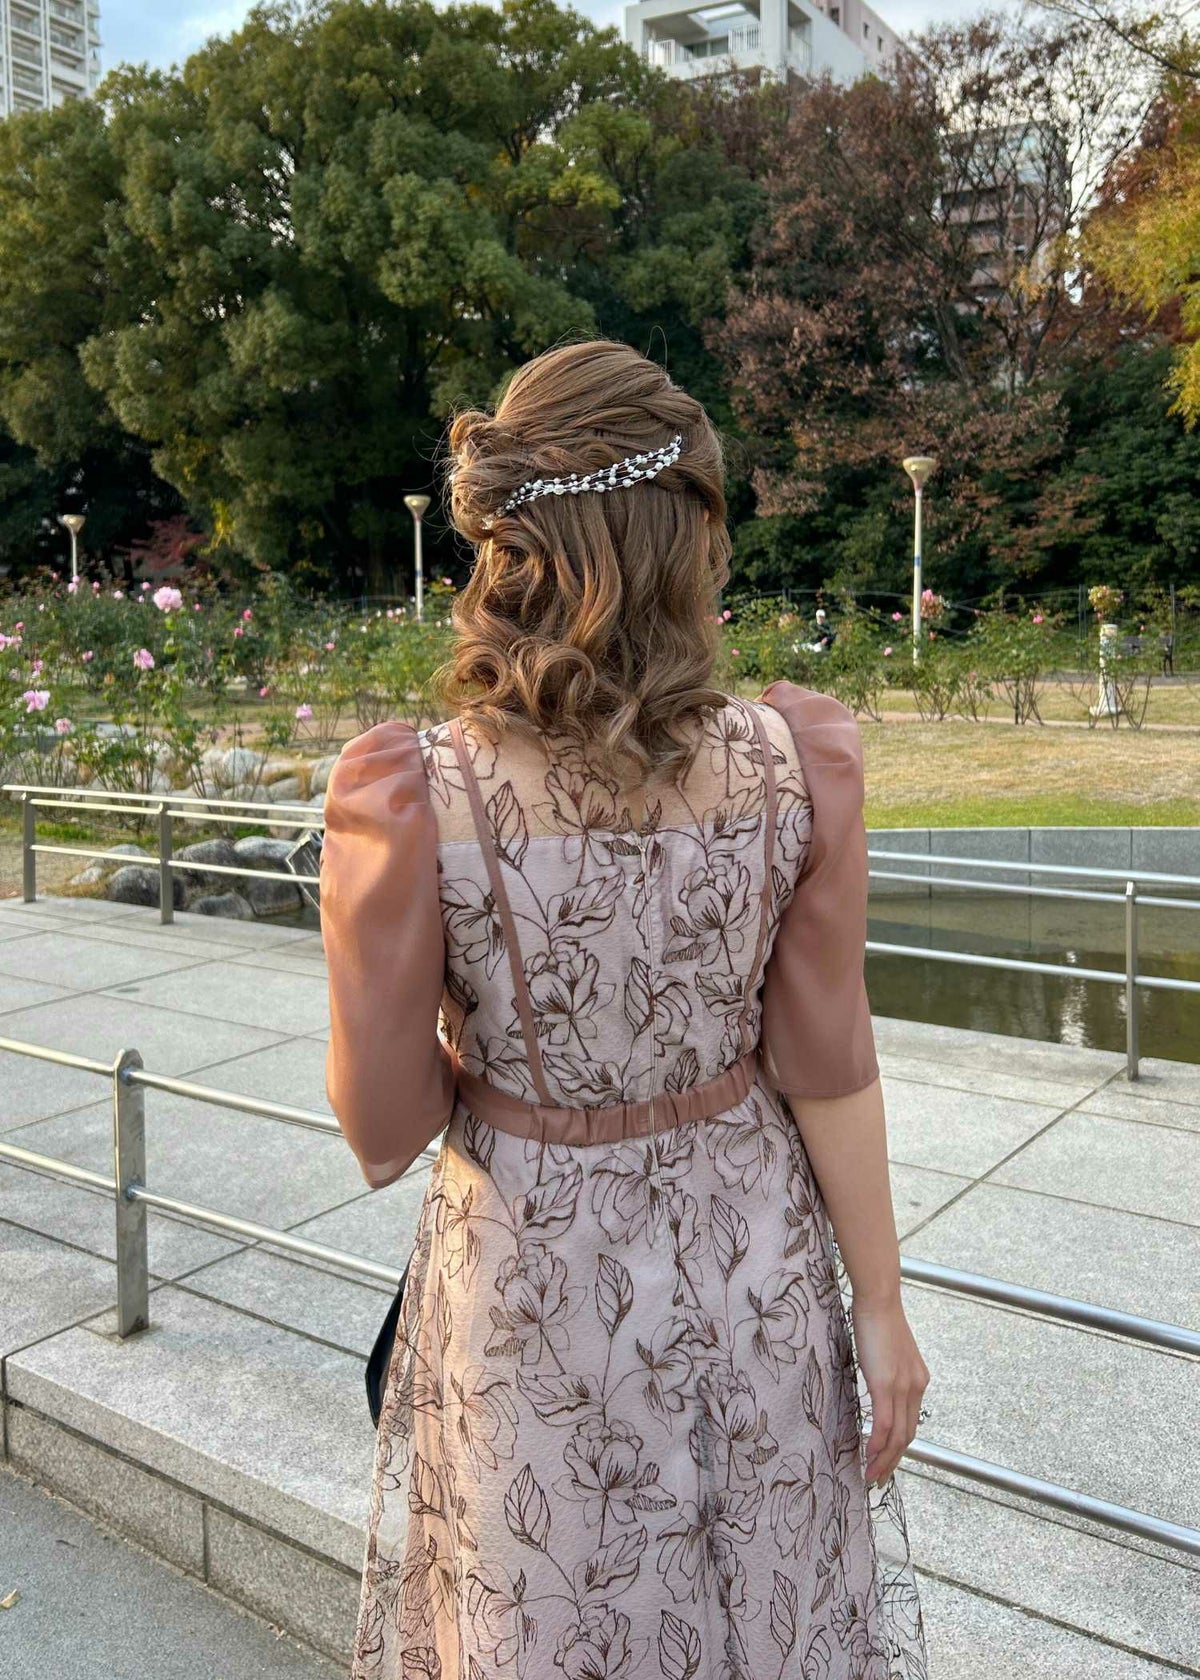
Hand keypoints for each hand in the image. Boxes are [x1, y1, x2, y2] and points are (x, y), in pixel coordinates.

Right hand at [851, 1294, 929, 1487]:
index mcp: (918, 1380)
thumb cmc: (879, 1320)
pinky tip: (868, 1454)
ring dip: (885, 1460)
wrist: (879, 1300)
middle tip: (878, 1479)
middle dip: (893, 1462)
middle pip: (908, 1436)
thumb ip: (888, 1372)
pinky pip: (884, 1423)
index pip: (911, 1422)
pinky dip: (877, 1444)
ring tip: (871, 1475)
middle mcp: (915, 1387)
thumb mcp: (889, 1353)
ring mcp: (902, 1387)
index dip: (900, 1446)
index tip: (887, 1461)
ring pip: (897, 1435)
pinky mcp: (886, 1384)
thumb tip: (879, 1385)